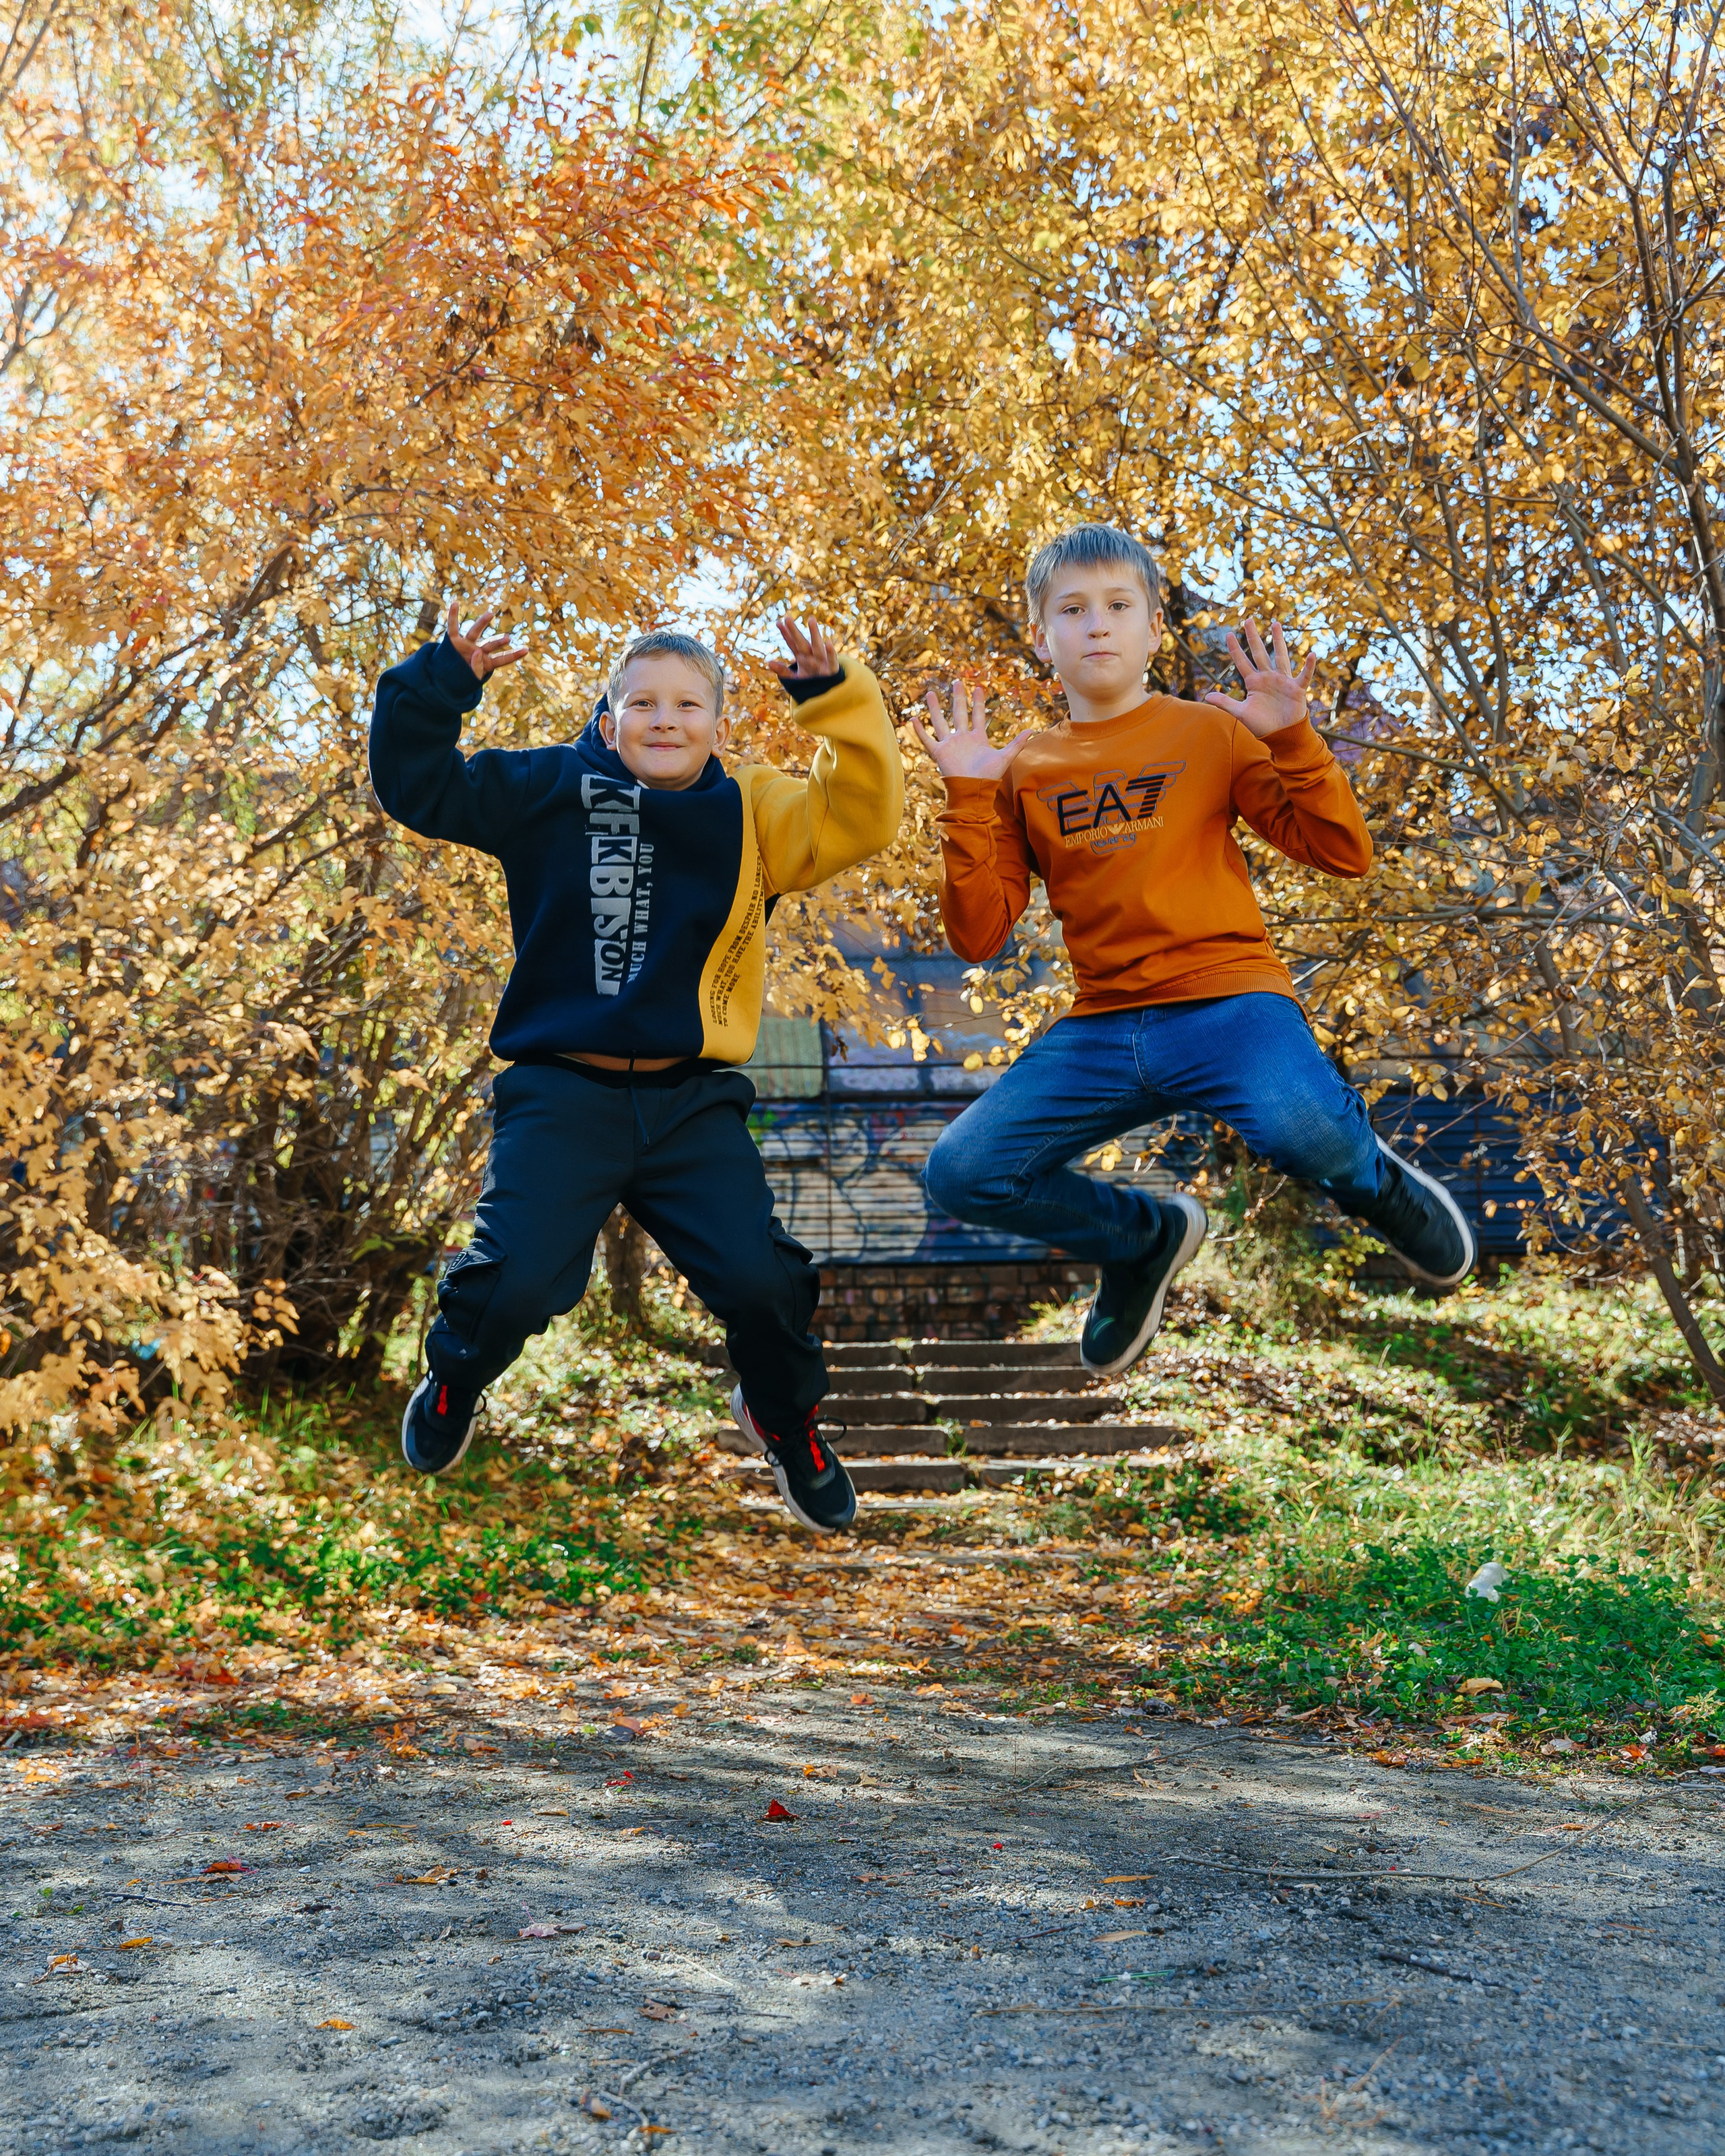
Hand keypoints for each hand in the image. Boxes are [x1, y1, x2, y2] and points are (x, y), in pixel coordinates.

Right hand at [444, 600, 527, 681]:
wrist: (445, 679)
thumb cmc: (462, 678)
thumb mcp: (471, 678)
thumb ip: (476, 668)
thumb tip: (476, 652)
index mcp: (486, 662)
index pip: (502, 659)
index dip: (513, 655)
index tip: (526, 650)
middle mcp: (478, 651)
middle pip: (490, 644)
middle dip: (498, 641)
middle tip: (508, 637)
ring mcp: (466, 645)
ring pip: (475, 632)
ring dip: (482, 623)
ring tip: (490, 614)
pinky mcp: (454, 641)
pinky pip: (453, 627)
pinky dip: (453, 616)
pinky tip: (455, 603)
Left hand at [767, 615, 838, 681]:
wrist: (828, 692)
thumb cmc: (811, 682)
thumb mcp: (795, 679)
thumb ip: (783, 671)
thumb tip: (769, 663)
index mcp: (802, 656)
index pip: (792, 643)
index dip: (785, 634)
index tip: (778, 623)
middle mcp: (811, 656)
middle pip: (801, 642)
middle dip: (795, 631)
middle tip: (787, 617)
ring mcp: (822, 661)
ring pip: (817, 646)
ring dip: (814, 633)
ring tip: (811, 620)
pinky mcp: (831, 670)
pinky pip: (831, 660)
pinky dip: (831, 652)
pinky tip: (828, 642)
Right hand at [910, 680, 1038, 781]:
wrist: (973, 790)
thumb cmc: (989, 776)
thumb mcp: (1006, 757)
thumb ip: (1017, 743)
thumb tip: (1032, 730)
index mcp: (977, 738)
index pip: (977, 715)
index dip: (978, 702)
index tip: (979, 688)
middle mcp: (962, 739)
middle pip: (959, 714)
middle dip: (958, 698)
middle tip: (957, 682)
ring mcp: (950, 745)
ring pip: (940, 722)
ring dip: (935, 708)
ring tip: (930, 694)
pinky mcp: (939, 753)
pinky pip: (927, 740)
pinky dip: (920, 731)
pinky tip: (913, 719)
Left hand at [1201, 617, 1315, 738]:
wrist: (1281, 735)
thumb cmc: (1262, 725)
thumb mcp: (1241, 713)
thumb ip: (1225, 703)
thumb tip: (1207, 696)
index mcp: (1253, 682)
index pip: (1242, 662)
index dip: (1235, 649)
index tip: (1229, 634)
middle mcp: (1267, 677)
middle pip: (1259, 652)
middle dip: (1253, 637)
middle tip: (1248, 619)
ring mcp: (1282, 680)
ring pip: (1280, 656)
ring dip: (1278, 640)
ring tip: (1275, 624)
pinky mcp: (1296, 689)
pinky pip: (1303, 675)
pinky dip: (1308, 666)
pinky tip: (1311, 655)